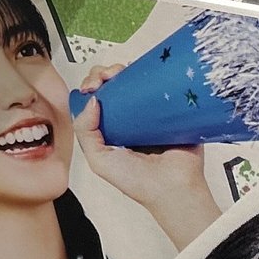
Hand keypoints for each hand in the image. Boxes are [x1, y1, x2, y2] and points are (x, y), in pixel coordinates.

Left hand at [73, 64, 220, 246]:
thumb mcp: (99, 161)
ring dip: (124, 70)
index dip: (91, 88)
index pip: (96, 100)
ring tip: (120, 73)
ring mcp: (151, 110)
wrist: (174, 188)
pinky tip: (142, 70)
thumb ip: (85, 132)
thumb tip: (92, 100)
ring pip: (135, 80)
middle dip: (104, 74)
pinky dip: (151, 72)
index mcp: (112, 129)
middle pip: (113, 85)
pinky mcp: (171, 107)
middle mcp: (130, 117)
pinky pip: (160, 83)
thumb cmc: (138, 182)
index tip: (91, 87)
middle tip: (105, 78)